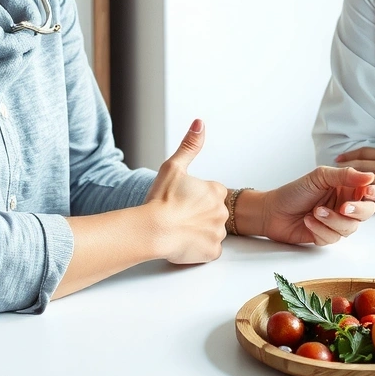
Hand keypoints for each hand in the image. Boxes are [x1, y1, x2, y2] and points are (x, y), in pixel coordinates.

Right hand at [145, 119, 228, 263]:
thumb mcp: (173, 167)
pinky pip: (208, 250)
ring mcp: (218, 233)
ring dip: (198, 231)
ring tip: (178, 230)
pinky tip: (183, 243)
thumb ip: (189, 146)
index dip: (194, 198)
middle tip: (177, 216)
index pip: (211, 194)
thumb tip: (200, 123)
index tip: (180, 201)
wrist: (153, 230)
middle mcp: (221, 211)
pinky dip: (197, 248)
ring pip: (210, 232)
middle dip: (198, 215)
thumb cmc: (160, 199)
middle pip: (212, 213)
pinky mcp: (212, 252)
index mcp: (215, 191)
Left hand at [246, 166, 374, 245]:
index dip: (372, 193)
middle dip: (356, 211)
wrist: (272, 211)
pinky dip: (320, 230)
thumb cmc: (294, 191)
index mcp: (344, 188)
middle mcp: (343, 206)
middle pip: (365, 213)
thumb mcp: (319, 177)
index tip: (369, 192)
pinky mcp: (326, 237)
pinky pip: (333, 238)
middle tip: (343, 208)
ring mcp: (335, 223)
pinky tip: (308, 221)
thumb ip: (345, 175)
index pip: (367, 192)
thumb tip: (369, 176)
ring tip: (315, 212)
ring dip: (332, 221)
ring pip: (350, 228)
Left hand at [334, 148, 374, 209]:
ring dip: (347, 183)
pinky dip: (362, 195)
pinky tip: (351, 199)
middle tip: (328, 173)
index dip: (350, 155)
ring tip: (333, 188)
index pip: (365, 152)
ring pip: (364, 177)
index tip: (338, 158)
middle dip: (343, 168)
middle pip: (360, 163)